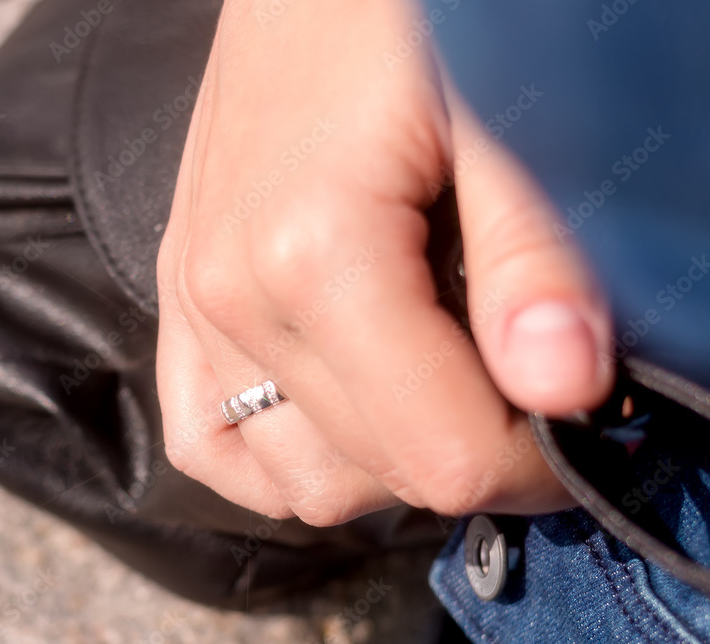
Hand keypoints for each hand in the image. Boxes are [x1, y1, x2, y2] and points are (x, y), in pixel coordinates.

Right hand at [155, 0, 613, 523]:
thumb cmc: (403, 11)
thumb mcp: (506, 111)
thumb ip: (534, 256)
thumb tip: (562, 388)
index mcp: (314, 254)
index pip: (440, 455)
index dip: (536, 460)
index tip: (578, 412)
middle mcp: (233, 294)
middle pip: (372, 476)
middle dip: (468, 451)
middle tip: (519, 379)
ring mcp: (196, 301)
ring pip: (295, 480)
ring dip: (383, 461)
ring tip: (435, 381)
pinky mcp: (182, 298)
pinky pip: (209, 442)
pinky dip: (284, 455)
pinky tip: (340, 408)